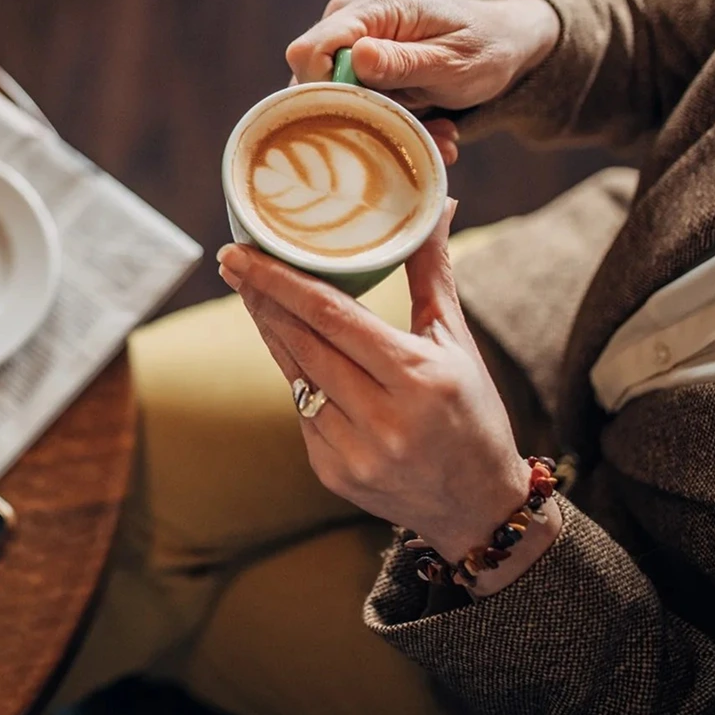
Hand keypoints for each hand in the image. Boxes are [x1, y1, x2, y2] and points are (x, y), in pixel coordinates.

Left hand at [218, 203, 559, 595]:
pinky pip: (302, 411)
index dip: (280, 281)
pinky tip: (295, 355)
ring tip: (251, 294)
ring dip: (271, 332)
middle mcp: (384, 417)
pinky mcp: (333, 473)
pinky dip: (297, 379)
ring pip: (295, 374)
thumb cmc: (472, 413)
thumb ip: (434, 275)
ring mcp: (354, 451)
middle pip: (302, 342)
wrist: (480, 510)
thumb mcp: (457, 343)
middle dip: (263, 298)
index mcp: (418, 377)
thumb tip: (439, 205)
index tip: (240, 254)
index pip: (332, 316)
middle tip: (234, 261)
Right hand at [286, 0, 560, 111]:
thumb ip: (403, 62)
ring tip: (433, 132)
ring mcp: (348, 40)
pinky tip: (429, 126)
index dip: (324, 93)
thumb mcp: (452, 62)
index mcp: (371, 10)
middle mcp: (348, 19)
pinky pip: (351, 98)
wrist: (504, 41)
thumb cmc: (484, 47)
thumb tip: (355, 56)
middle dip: (357, 115)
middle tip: (415, 132)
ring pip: (331, 96)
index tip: (368, 117)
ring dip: (379, 123)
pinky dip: (387, 119)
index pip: (308, 52)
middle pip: (311, 80)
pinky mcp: (354, 61)